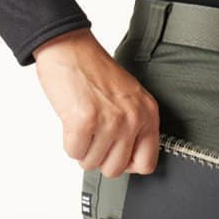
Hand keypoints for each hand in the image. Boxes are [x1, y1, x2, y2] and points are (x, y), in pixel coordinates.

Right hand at [33, 28, 159, 176]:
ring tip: (84, 127)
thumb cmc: (95, 72)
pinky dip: (70, 143)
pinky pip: (75, 152)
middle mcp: (133, 119)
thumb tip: (128, 161)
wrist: (71, 48)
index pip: (146, 163)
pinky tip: (73, 124)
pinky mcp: (85, 121)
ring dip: (83, 150)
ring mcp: (110, 121)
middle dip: (100, 158)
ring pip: (92, 163)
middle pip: (116, 169)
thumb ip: (135, 128)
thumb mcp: (130, 99)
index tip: (117, 155)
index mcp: (148, 115)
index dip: (127, 164)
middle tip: (95, 139)